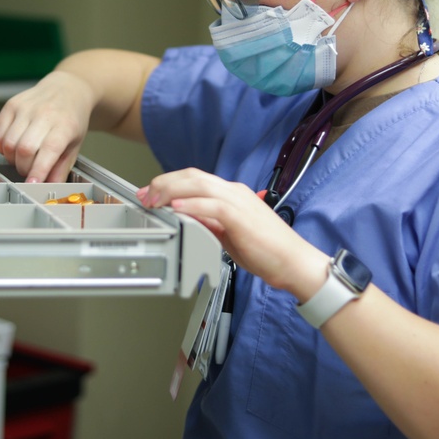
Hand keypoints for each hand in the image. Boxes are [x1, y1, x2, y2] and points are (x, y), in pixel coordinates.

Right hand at [0, 71, 94, 182]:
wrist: (67, 89)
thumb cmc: (72, 118)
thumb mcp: (75, 144)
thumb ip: (62, 167)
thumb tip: (49, 185)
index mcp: (64, 126)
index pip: (48, 151)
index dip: (37, 171)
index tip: (32, 184)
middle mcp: (44, 114)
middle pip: (24, 149)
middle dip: (23, 167)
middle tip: (29, 170)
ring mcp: (26, 108)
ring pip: (8, 143)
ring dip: (11, 158)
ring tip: (21, 157)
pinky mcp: (11, 104)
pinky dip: (1, 146)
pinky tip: (12, 146)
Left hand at [136, 168, 326, 296]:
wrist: (294, 262)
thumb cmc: (267, 251)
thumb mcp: (229, 234)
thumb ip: (210, 224)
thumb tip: (188, 220)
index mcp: (232, 195)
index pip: (195, 179)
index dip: (169, 183)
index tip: (151, 194)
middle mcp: (235, 193)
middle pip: (193, 176)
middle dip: (164, 183)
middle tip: (145, 195)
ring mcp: (239, 202)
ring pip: (200, 185)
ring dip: (172, 191)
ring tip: (154, 199)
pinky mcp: (242, 217)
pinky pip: (212, 206)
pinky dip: (192, 205)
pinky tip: (177, 208)